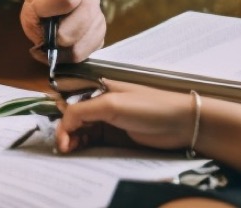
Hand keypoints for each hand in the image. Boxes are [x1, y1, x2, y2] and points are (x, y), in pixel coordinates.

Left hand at [20, 0, 106, 63]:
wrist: (54, 5)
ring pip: (80, 44)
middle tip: (44, 34)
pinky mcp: (98, 38)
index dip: (48, 7)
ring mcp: (98, 19)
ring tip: (47, 44)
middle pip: (80, 22)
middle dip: (56, 34)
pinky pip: (83, 55)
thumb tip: (39, 2)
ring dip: (59, 49)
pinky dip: (65, 57)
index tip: (37, 10)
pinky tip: (56, 49)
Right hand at [53, 81, 194, 153]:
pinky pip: (94, 141)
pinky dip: (84, 146)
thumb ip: (83, 110)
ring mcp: (109, 120)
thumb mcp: (112, 103)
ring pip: (82, 130)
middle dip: (65, 131)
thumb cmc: (148, 107)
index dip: (61, 117)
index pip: (71, 101)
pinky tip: (81, 151)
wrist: (180, 123)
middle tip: (64, 148)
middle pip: (74, 117)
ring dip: (73, 140)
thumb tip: (63, 123)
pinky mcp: (116, 136)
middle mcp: (101, 103)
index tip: (60, 136)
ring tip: (71, 151)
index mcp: (99, 88)